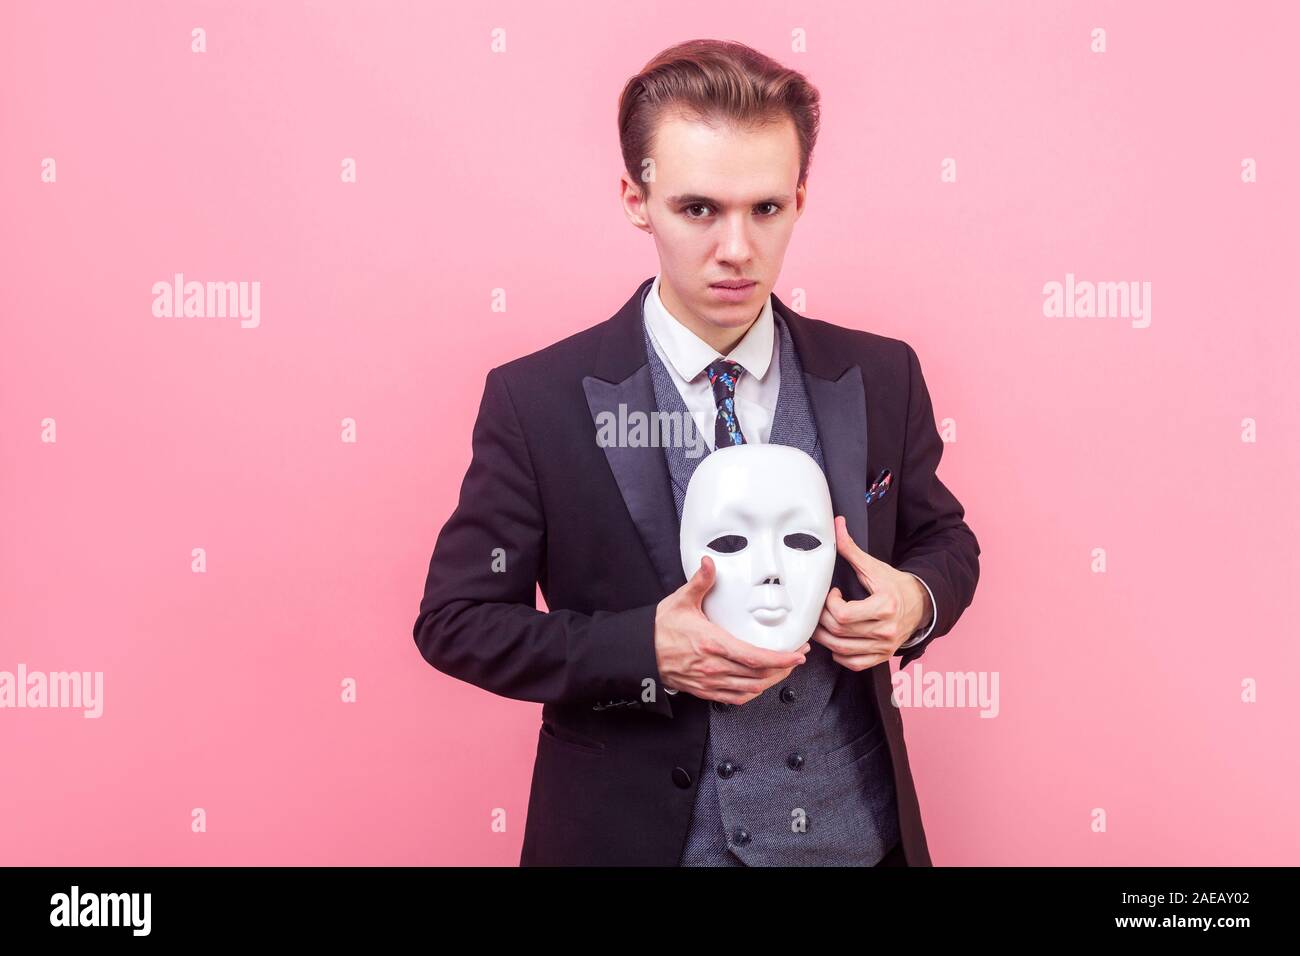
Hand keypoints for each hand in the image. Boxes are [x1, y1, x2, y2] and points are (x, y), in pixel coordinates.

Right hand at [654, 555, 809, 704]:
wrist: (640, 652)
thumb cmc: (659, 628)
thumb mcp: (680, 601)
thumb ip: (700, 582)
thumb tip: (709, 562)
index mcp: (713, 644)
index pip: (755, 657)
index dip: (781, 659)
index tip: (797, 654)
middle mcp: (714, 667)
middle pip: (759, 675)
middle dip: (783, 668)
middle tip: (796, 657)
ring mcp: (710, 682)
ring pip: (751, 689)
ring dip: (771, 681)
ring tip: (783, 669)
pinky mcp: (705, 690)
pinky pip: (736, 698)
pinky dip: (752, 693)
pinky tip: (760, 684)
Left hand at [813, 516, 932, 670]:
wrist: (922, 604)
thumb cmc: (895, 585)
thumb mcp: (874, 566)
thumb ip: (851, 549)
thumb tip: (836, 525)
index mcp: (884, 606)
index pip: (843, 614)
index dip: (829, 604)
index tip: (833, 593)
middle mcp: (886, 630)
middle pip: (839, 632)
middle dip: (821, 620)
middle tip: (821, 608)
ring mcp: (885, 646)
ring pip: (842, 651)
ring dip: (825, 638)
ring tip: (822, 624)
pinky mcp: (883, 656)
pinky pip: (854, 664)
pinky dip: (840, 656)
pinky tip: (836, 641)